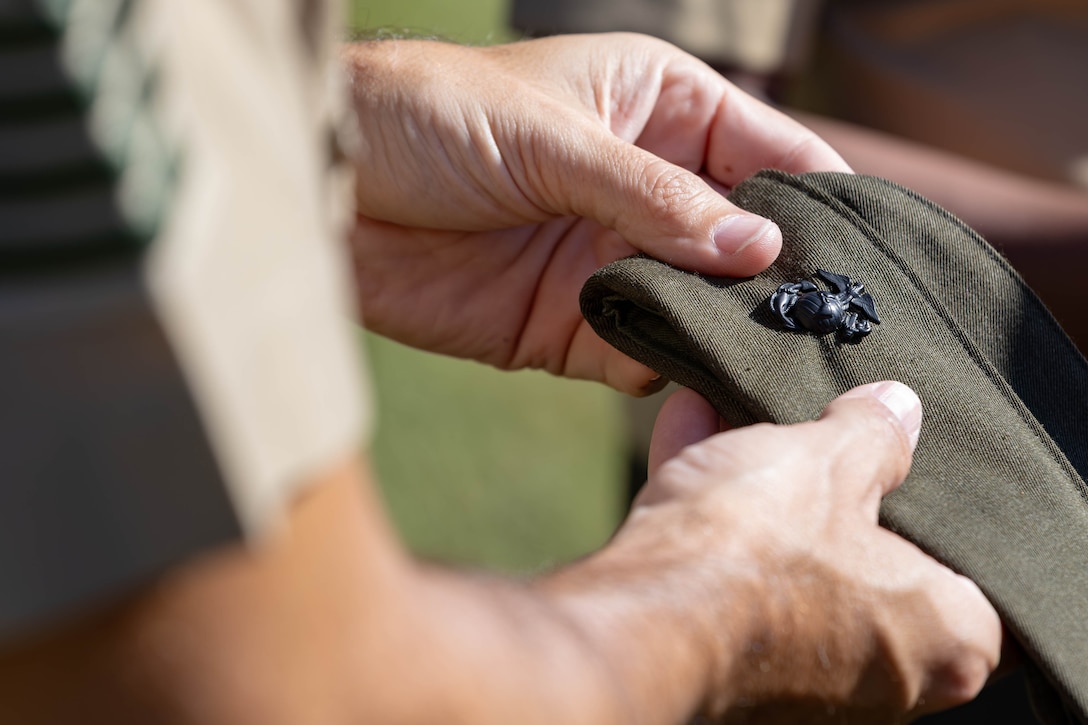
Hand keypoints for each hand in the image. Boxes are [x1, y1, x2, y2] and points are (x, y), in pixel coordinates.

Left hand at [344, 34, 849, 393]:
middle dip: (780, 283)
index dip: (819, 202)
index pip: (771, 155)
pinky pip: (640, 352)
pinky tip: (685, 377)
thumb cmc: (432, 116)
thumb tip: (762, 252)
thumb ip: (658, 199)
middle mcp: (649, 191)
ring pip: (701, 306)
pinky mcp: (569, 324)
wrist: (328, 189)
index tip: (864, 257)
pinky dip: (664, 366)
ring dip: (726, 331)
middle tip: (829, 330)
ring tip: (767, 362)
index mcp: (661, 112)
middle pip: (746, 244)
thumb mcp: (554, 137)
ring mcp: (612, 260)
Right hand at [551, 382, 1001, 721]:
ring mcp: (800, 675)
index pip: (966, 560)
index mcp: (942, 638)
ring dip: (754, 483)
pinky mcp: (728, 659)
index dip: (921, 490)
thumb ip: (874, 433)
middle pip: (861, 554)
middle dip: (822, 479)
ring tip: (728, 409)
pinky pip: (731, 571)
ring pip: (785, 557)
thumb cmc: (756, 553)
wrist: (639, 618)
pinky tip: (689, 430)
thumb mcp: (828, 458)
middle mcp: (880, 677)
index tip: (887, 445)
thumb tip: (896, 409)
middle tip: (807, 422)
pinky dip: (713, 510)